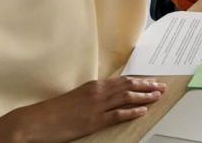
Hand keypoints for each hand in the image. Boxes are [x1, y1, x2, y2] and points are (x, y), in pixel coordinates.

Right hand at [0, 77, 166, 142]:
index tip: (153, 80)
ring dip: (145, 96)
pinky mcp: (94, 121)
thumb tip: (110, 96)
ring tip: (158, 96)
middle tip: (162, 86)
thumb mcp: (78, 97)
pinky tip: (143, 110)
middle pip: (129, 86)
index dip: (140, 80)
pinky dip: (132, 111)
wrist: (38, 120)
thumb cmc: (56, 110)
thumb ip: (95, 95)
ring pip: (127, 97)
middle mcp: (98, 92)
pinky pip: (118, 115)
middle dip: (148, 85)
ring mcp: (97, 106)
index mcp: (94, 85)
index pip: (123, 80)